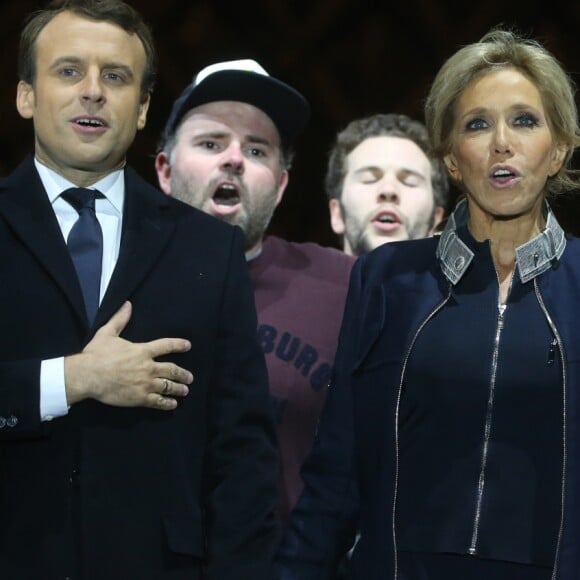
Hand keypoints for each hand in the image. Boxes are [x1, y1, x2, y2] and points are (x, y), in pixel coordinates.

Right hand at [64, 301, 192, 409]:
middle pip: (172, 370)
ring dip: (178, 389)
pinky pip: (158, 401)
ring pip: (168, 386)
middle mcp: (148, 367)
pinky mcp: (140, 398)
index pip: (166, 346)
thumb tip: (127, 304)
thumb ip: (120, 319)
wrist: (87, 376)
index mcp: (142, 351)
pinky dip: (167, 403)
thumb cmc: (96, 354)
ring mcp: (145, 383)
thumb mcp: (107, 333)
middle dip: (183, 374)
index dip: (178, 345)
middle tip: (190, 377)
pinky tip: (172, 404)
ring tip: (185, 391)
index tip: (188, 346)